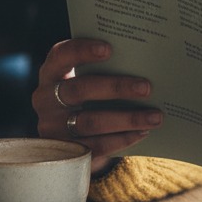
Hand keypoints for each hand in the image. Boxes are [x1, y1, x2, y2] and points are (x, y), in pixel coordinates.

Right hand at [34, 37, 162, 173]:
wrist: (68, 138)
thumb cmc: (87, 95)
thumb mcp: (87, 79)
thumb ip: (106, 68)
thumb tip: (145, 62)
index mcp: (52, 72)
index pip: (61, 55)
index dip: (82, 50)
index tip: (109, 49)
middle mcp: (45, 98)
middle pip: (79, 90)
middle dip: (115, 88)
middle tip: (147, 88)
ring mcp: (52, 127)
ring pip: (90, 122)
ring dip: (126, 119)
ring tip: (155, 117)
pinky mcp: (64, 152)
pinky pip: (95, 146)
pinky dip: (122, 139)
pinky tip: (142, 132)